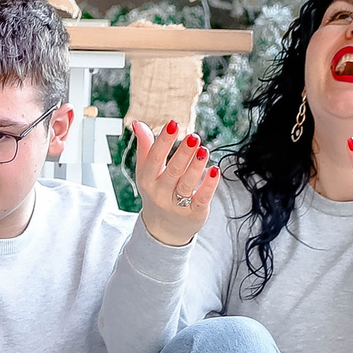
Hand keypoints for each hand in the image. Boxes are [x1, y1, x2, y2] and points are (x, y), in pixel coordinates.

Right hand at [129, 117, 219, 246]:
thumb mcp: (146, 172)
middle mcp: (160, 193)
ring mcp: (177, 205)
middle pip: (173, 171)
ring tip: (204, 150)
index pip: (154, 158)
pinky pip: (202, 198)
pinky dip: (209, 185)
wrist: (163, 229)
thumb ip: (145, 147)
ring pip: (187, 184)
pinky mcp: (194, 213)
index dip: (163, 141)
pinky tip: (214, 170)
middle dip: (183, 154)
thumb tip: (137, 123)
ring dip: (196, 167)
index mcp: (147, 180)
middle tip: (194, 137)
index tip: (173, 124)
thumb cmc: (156, 192)